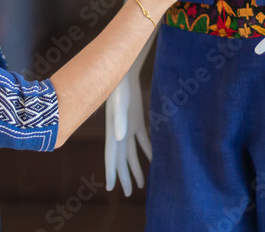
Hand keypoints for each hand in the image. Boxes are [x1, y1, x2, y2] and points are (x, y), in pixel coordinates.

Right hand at [105, 30, 154, 195]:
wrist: (126, 70)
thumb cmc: (120, 86)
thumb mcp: (120, 103)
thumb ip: (119, 120)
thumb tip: (119, 137)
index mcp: (113, 130)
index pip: (110, 156)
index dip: (111, 172)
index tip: (111, 189)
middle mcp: (119, 131)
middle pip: (121, 158)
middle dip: (124, 175)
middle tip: (127, 193)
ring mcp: (128, 126)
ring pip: (131, 152)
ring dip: (136, 166)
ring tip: (140, 184)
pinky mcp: (137, 119)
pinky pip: (143, 140)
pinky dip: (148, 151)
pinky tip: (154, 161)